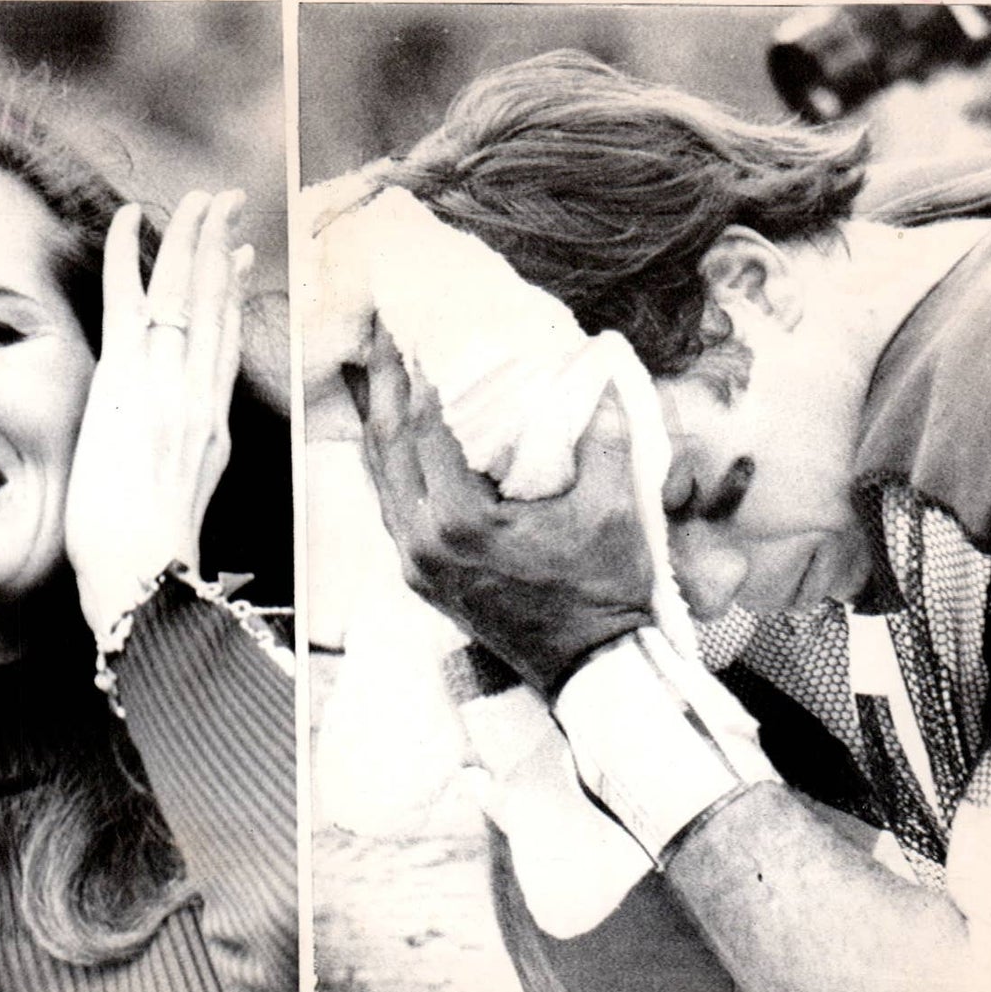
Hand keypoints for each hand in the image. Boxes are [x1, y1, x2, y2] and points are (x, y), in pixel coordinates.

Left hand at [66, 189, 252, 638]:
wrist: (142, 575)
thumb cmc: (150, 560)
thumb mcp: (182, 504)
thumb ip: (183, 464)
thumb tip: (175, 450)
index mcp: (212, 426)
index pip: (226, 343)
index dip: (232, 293)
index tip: (241, 254)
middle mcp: (200, 398)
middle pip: (215, 307)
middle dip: (221, 247)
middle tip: (226, 202)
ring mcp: (168, 386)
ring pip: (185, 294)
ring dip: (192, 237)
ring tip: (202, 197)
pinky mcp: (129, 385)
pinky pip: (131, 302)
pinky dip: (130, 256)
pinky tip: (133, 218)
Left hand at [349, 323, 654, 696]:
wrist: (590, 668)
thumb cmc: (603, 592)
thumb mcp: (614, 509)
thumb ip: (605, 435)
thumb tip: (599, 370)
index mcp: (462, 522)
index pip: (427, 427)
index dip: (422, 370)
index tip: (420, 323)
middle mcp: (423, 542)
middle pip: (387, 443)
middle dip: (384, 380)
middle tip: (382, 327)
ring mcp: (414, 562)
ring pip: (378, 476)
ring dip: (377, 418)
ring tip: (376, 367)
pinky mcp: (417, 576)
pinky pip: (389, 505)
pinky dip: (386, 462)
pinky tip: (389, 432)